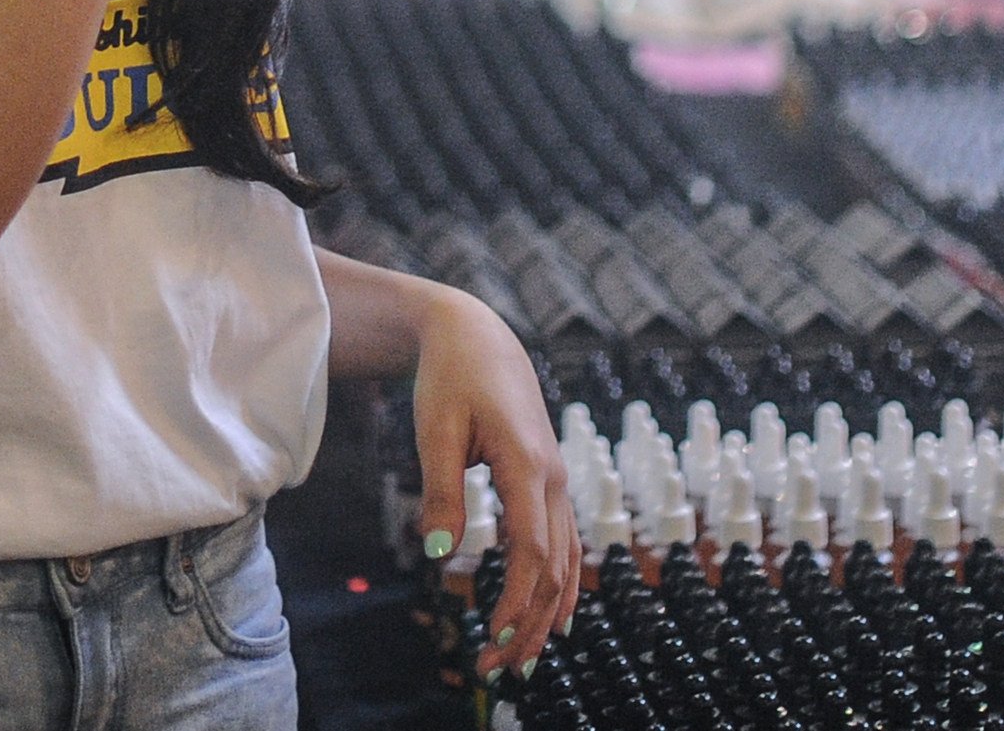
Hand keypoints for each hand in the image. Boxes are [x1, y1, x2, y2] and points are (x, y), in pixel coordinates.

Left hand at [409, 289, 576, 675]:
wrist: (477, 336)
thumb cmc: (451, 378)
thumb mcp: (436, 429)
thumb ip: (441, 491)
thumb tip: (439, 555)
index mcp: (527, 465)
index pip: (534, 552)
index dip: (517, 602)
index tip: (491, 639)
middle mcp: (553, 478)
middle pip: (556, 569)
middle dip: (530, 624)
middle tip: (496, 668)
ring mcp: (557, 481)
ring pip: (568, 562)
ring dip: (548, 613)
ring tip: (521, 658)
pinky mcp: (549, 482)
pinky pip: (566, 545)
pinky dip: (560, 586)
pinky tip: (551, 617)